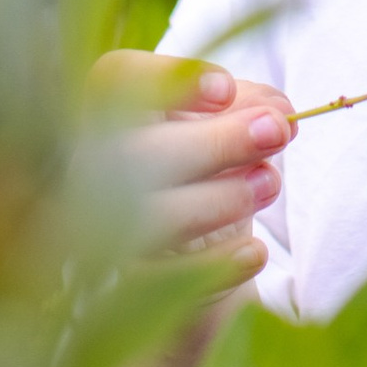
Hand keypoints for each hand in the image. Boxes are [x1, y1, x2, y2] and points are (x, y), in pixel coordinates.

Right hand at [92, 52, 295, 282]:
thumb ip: (250, 106)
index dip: (169, 80)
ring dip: (223, 199)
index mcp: (106, 111)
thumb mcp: (221, 125)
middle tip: (277, 131)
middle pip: (137, 153)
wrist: (181, 254)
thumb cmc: (200, 167)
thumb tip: (278, 112)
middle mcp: (88, 168)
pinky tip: (256, 253)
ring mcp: (97, 233)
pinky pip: (168, 283)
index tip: (226, 90)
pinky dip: (219, 267)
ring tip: (269, 183)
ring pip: (153, 218)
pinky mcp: (123, 285)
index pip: (115, 80)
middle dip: (217, 142)